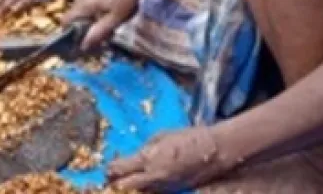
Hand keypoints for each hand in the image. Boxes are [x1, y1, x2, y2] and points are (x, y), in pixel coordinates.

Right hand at [64, 0, 143, 50]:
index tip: (78, 42)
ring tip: (107, 29)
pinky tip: (108, 18)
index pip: (65, 20)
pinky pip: (88, 7)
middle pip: (74, 18)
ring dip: (91, 23)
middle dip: (84, 29)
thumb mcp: (114, 19)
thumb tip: (83, 46)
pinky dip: (95, 15)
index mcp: (83, 4)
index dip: (68, 33)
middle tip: (98, 38)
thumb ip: (98, 32)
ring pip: (82, 13)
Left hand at [108, 127, 231, 191]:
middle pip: (125, 186)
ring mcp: (163, 187)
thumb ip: (146, 147)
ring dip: (130, 188)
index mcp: (148, 158)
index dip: (112, 170)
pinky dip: (146, 190)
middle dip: (116, 183)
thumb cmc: (189, 137)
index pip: (121, 168)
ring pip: (139, 192)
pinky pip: (154, 193)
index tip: (108, 169)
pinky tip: (143, 187)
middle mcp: (153, 176)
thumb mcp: (163, 135)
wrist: (215, 151)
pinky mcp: (174, 191)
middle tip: (111, 181)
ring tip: (124, 185)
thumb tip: (135, 156)